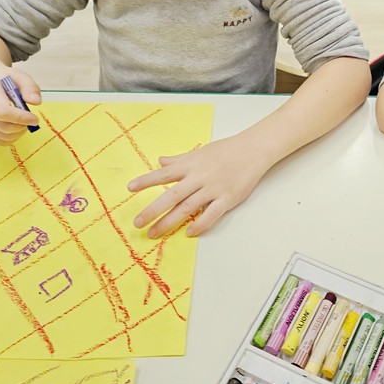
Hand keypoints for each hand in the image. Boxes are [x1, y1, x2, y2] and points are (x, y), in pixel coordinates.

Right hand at [0, 68, 40, 144]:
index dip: (20, 118)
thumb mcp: (19, 75)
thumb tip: (36, 102)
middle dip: (21, 126)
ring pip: (1, 136)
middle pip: (3, 127)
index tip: (34, 119)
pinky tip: (15, 128)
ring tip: (23, 123)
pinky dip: (10, 138)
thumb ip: (29, 87)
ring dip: (17, 133)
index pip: (2, 112)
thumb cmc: (2, 79)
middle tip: (30, 120)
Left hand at [128, 134, 269, 237]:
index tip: (130, 188)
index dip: (147, 180)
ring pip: (187, 208)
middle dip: (153, 210)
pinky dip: (200, 224)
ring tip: (154, 233)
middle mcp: (199, 177)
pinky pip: (211, 214)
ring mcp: (213, 189)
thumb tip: (160, 161)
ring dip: (169, 221)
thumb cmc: (225, 150)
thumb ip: (179, 160)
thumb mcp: (200, 152)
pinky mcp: (227, 199)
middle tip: (138, 223)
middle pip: (172, 196)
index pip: (164, 173)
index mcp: (191, 165)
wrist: (252, 150)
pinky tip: (188, 232)